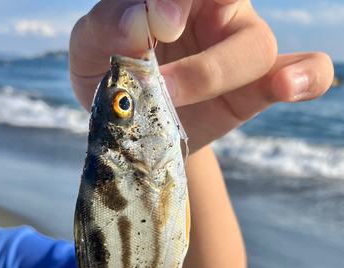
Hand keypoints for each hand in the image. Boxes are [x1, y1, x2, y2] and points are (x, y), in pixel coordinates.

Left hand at [70, 0, 333, 152]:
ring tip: (172, 99)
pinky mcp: (253, 90)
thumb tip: (137, 20)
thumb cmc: (110, 76)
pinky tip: (292, 86)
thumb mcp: (90, 51)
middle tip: (162, 58)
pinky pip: (299, 72)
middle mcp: (214, 14)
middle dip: (198, 36)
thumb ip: (104, 28)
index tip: (156, 25)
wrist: (131, 126)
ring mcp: (237, 51)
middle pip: (230, 1)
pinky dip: (306, 76)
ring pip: (256, 46)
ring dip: (214, 73)